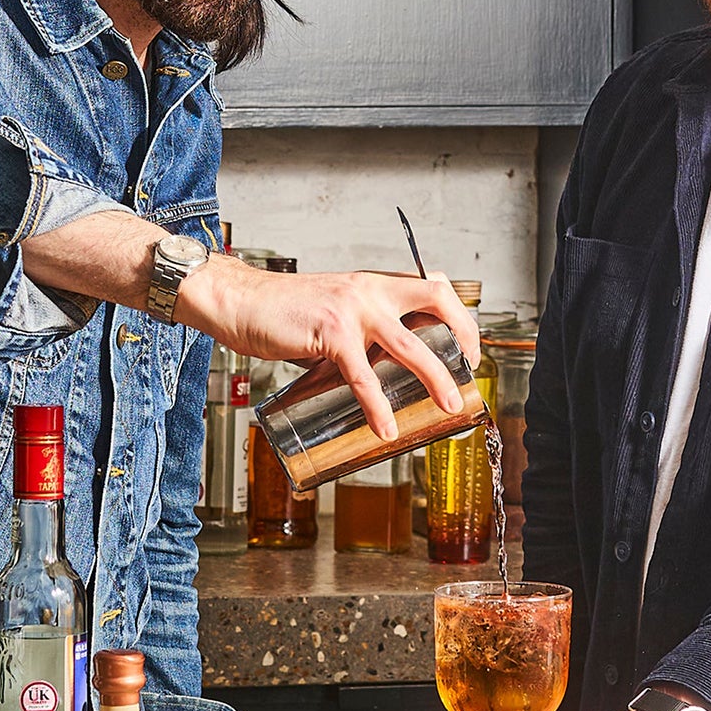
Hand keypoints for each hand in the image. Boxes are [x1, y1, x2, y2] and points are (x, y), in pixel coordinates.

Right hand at [179, 256, 479, 439]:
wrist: (241, 302)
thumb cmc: (285, 312)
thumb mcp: (336, 309)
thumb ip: (363, 331)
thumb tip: (385, 369)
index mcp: (376, 284)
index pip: (434, 288)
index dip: (459, 317)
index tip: (466, 349)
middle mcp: (371, 290)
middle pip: (438, 302)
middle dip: (464, 336)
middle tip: (469, 371)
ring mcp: (353, 310)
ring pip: (410, 345)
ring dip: (436, 377)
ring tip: (449, 404)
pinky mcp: (331, 333)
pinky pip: (363, 375)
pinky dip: (377, 405)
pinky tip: (384, 427)